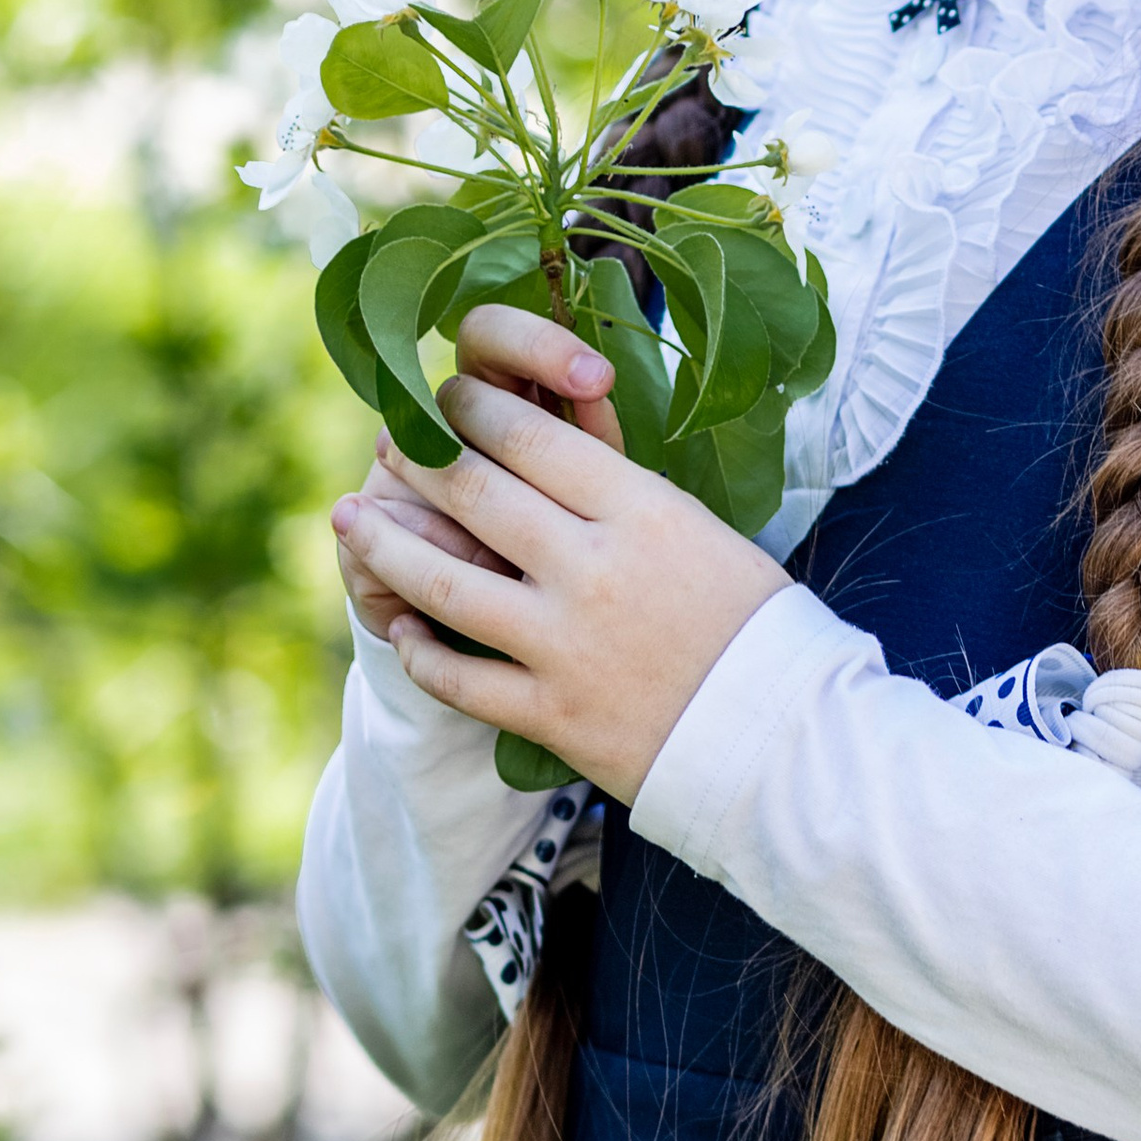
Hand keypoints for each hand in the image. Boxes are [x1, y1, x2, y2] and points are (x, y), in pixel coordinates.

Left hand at [328, 304, 788, 806]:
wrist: (786, 741)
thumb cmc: (757, 626)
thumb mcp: (702, 532)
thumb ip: (624, 498)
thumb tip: (553, 452)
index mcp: (640, 510)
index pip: (526, 433)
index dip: (469, 408)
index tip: (444, 399)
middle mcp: (592, 568)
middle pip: (473, 492)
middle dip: (417, 461)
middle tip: (389, 445)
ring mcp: (564, 644)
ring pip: (444, 582)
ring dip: (388, 545)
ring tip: (354, 520)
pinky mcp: (549, 715)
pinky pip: (458, 678)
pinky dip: (420, 652)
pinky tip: (405, 630)